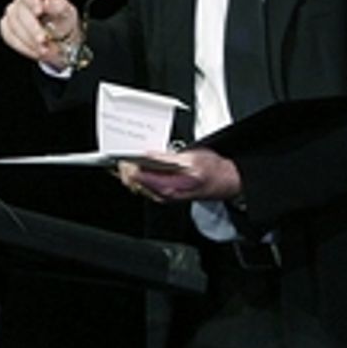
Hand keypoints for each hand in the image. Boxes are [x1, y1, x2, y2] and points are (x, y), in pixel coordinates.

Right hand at [0, 0, 84, 68]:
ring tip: (45, 49)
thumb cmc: (64, 21)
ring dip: (29, 40)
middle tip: (43, 39)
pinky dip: (24, 47)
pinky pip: (10, 38)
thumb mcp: (68, 12)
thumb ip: (58, 6)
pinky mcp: (8, 30)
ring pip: (13, 26)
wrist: (62, 39)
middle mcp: (21, 0)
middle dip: (32, 28)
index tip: (39, 10)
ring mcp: (12, 15)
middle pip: (19, 10)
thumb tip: (47, 3)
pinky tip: (36, 51)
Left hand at [120, 147, 241, 203]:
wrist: (223, 181)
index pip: (136, 178)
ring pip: (135, 183)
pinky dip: (138, 172)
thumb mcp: (191, 158)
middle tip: (124, 153)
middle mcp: (162, 194)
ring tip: (130, 156)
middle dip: (125, 167)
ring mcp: (161, 194)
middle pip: (132, 182)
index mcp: (167, 187)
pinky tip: (139, 163)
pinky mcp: (163, 191)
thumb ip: (167, 158)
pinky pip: (143, 183)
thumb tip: (148, 155)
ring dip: (130, 169)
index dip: (126, 165)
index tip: (122, 154)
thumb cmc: (211, 171)